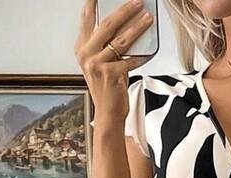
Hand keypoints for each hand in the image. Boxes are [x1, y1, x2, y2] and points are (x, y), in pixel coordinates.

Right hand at [75, 0, 153, 125]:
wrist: (108, 113)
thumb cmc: (107, 87)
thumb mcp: (101, 63)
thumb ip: (106, 45)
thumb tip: (126, 25)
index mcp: (81, 48)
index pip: (87, 19)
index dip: (93, 3)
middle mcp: (86, 54)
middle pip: (107, 25)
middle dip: (124, 10)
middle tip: (137, 2)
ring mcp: (97, 65)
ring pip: (121, 41)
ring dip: (137, 28)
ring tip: (148, 18)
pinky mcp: (110, 76)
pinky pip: (129, 60)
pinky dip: (141, 56)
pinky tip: (148, 51)